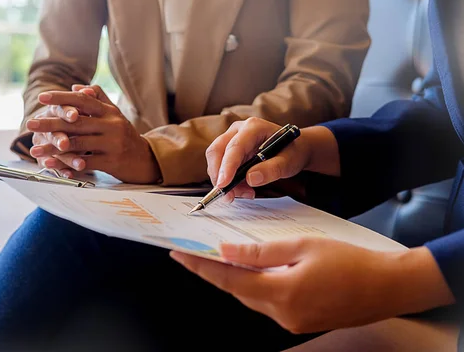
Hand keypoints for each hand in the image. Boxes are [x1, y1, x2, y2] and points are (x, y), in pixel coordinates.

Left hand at [26, 85, 161, 183]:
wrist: (147, 160)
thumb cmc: (125, 136)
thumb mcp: (115, 115)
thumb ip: (98, 99)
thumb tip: (76, 88)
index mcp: (110, 112)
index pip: (83, 100)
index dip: (62, 98)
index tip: (42, 98)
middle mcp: (112, 125)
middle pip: (76, 122)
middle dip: (51, 123)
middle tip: (30, 124)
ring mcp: (112, 144)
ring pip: (77, 144)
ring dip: (53, 148)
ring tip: (34, 150)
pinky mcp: (112, 162)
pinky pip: (85, 163)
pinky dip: (66, 165)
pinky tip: (52, 165)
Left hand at [171, 238, 454, 333]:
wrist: (389, 286)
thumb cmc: (351, 261)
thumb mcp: (303, 245)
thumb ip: (261, 251)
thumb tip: (227, 252)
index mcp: (282, 293)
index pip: (228, 279)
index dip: (201, 266)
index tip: (179, 254)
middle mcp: (283, 314)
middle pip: (236, 291)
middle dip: (212, 272)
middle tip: (191, 253)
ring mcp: (292, 322)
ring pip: (251, 298)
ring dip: (233, 280)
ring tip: (215, 259)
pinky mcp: (300, 322)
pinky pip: (268, 303)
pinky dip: (254, 287)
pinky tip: (250, 272)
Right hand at [205, 118, 339, 202]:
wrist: (294, 150)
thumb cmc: (292, 152)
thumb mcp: (288, 162)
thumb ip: (272, 169)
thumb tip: (251, 178)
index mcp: (254, 127)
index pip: (235, 147)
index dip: (227, 167)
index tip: (223, 185)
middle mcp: (239, 130)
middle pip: (217, 151)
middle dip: (219, 175)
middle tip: (228, 196)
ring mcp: (232, 139)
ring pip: (216, 160)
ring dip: (224, 181)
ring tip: (246, 193)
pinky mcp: (229, 150)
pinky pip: (220, 166)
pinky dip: (228, 181)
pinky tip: (244, 188)